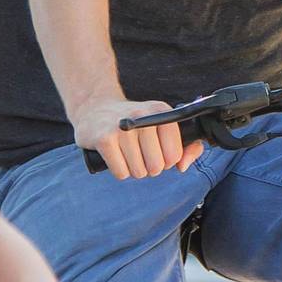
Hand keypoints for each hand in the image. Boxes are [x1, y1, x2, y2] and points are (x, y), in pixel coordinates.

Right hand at [73, 98, 202, 179]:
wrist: (94, 108)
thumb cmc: (134, 122)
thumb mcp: (161, 124)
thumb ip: (187, 145)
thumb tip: (183, 166)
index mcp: (161, 111)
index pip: (174, 154)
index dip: (166, 160)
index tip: (156, 150)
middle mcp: (142, 116)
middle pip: (157, 166)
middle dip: (149, 167)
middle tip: (139, 152)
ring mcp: (122, 128)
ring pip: (139, 172)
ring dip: (133, 168)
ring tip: (126, 152)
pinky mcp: (104, 139)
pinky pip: (121, 173)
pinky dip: (119, 170)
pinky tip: (115, 155)